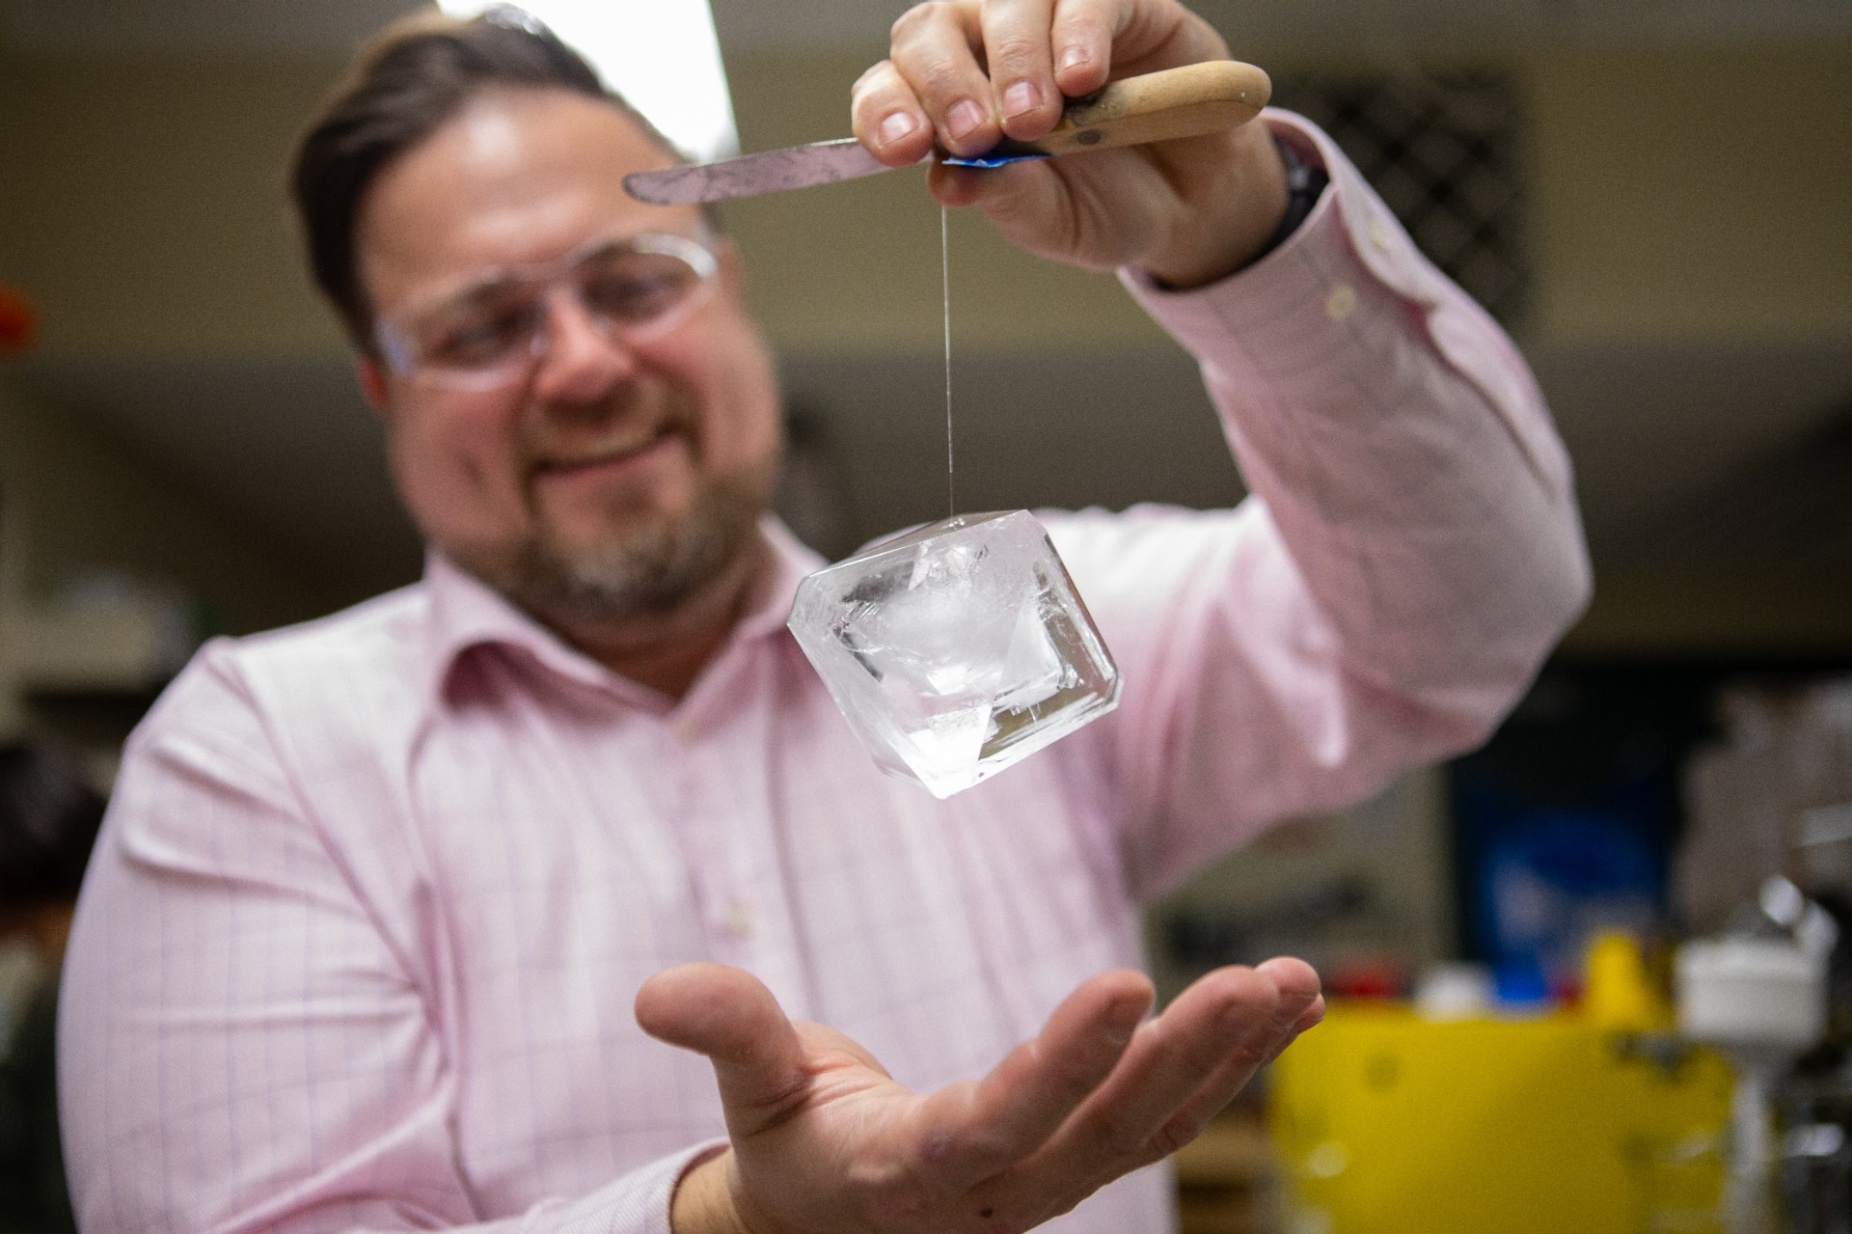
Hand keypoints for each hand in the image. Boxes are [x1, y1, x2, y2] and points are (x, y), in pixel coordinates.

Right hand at [636, 958, 1322, 1233]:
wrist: (830, 1229)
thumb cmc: (789, 1154)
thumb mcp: (750, 1098)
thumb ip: (727, 1032)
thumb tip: (655, 991)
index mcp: (915, 1170)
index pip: (998, 1121)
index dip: (1062, 1063)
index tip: (1125, 982)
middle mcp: (1000, 1188)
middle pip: (1110, 1135)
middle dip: (1188, 1058)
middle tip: (1254, 979)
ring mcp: (1052, 1182)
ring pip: (1156, 1131)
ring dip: (1230, 1058)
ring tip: (1293, 982)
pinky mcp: (1079, 1158)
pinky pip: (1165, 1118)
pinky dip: (1228, 1066)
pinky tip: (1281, 1009)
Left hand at [849, 0, 1289, 286]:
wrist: (1194, 198)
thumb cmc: (1106, 203)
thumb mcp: (1053, 222)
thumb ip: (1006, 199)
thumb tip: (947, 181)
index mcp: (948, 106)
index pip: (890, 89)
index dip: (886, 111)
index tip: (908, 147)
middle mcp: (983, 48)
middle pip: (931, 32)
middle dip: (948, 84)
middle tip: (979, 136)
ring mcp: (1046, 17)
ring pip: (1003, 3)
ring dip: (1014, 59)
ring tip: (1039, 118)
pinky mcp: (1116, 1)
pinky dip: (1080, 32)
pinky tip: (1085, 78)